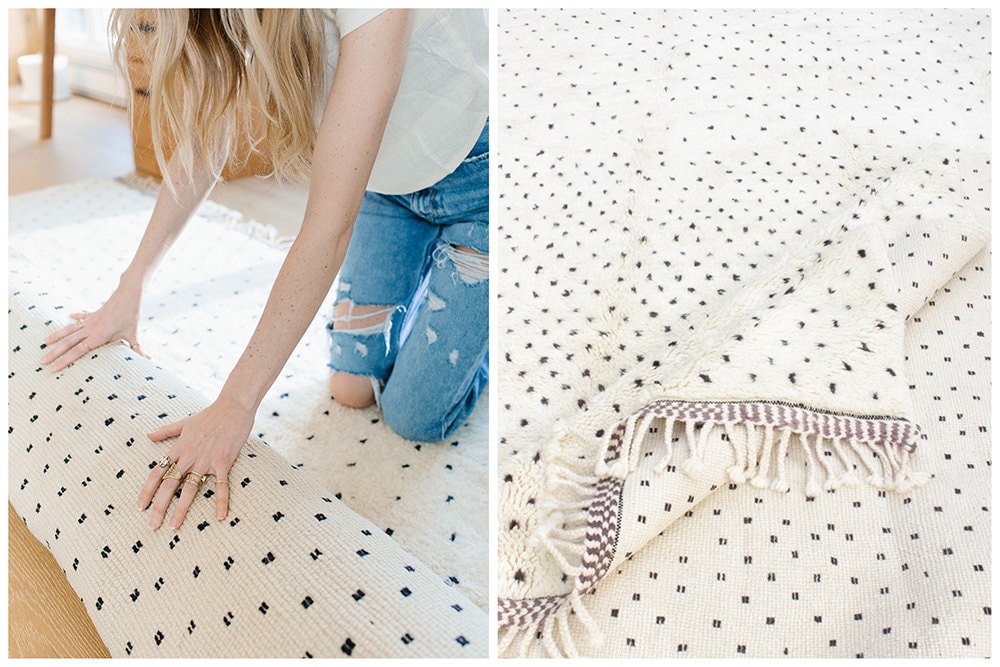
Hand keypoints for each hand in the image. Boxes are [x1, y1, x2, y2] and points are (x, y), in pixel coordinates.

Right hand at [41, 286, 147, 371]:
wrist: (128, 294)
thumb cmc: (131, 315)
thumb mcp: (134, 335)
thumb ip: (138, 349)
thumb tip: (148, 359)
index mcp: (98, 336)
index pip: (77, 352)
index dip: (64, 361)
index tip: (53, 368)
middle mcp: (90, 329)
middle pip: (68, 343)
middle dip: (54, 353)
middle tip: (41, 361)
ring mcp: (90, 320)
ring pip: (69, 330)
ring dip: (57, 336)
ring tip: (45, 342)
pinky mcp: (94, 313)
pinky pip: (82, 317)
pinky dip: (76, 318)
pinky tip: (70, 316)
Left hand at [138, 398, 253, 529]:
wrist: (233, 407)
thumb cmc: (209, 414)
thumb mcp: (184, 422)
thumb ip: (165, 431)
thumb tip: (147, 435)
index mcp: (179, 449)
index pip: (158, 472)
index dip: (147, 490)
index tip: (140, 506)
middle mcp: (189, 456)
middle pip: (170, 484)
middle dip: (159, 506)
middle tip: (152, 526)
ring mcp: (206, 460)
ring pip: (190, 488)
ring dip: (181, 509)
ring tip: (174, 526)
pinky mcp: (223, 462)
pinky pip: (221, 485)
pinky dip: (221, 501)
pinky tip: (219, 517)